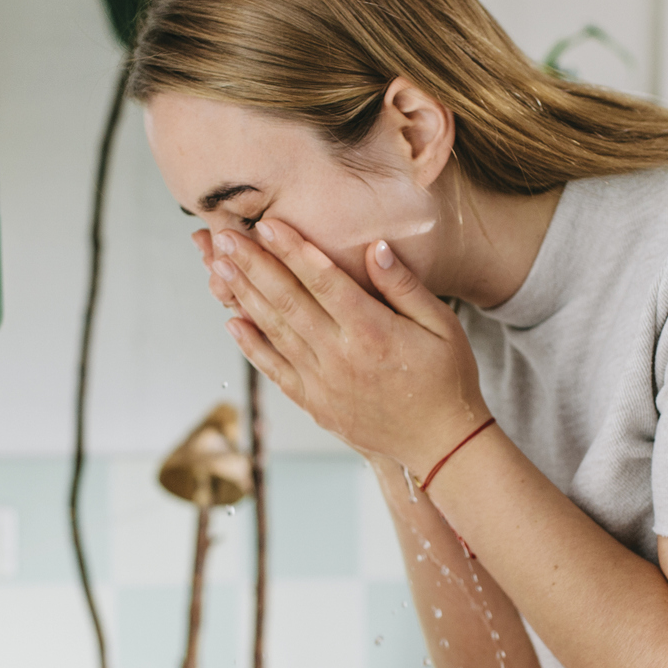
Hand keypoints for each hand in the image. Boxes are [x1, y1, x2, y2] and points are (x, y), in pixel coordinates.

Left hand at [204, 221, 489, 474]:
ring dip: (245, 296)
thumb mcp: (443, 325)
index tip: (266, 224)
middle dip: (253, 265)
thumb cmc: (448, 377)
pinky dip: (252, 346)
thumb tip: (374, 246)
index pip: (323, 280)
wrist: (442, 443)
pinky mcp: (316, 404)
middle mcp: (340, 356)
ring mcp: (323, 383)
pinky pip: (276, 370)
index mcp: (372, 331)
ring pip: (275, 331)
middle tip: (224, 236)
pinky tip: (232, 322)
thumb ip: (405, 286)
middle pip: (288, 301)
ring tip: (219, 267)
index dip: (292, 250)